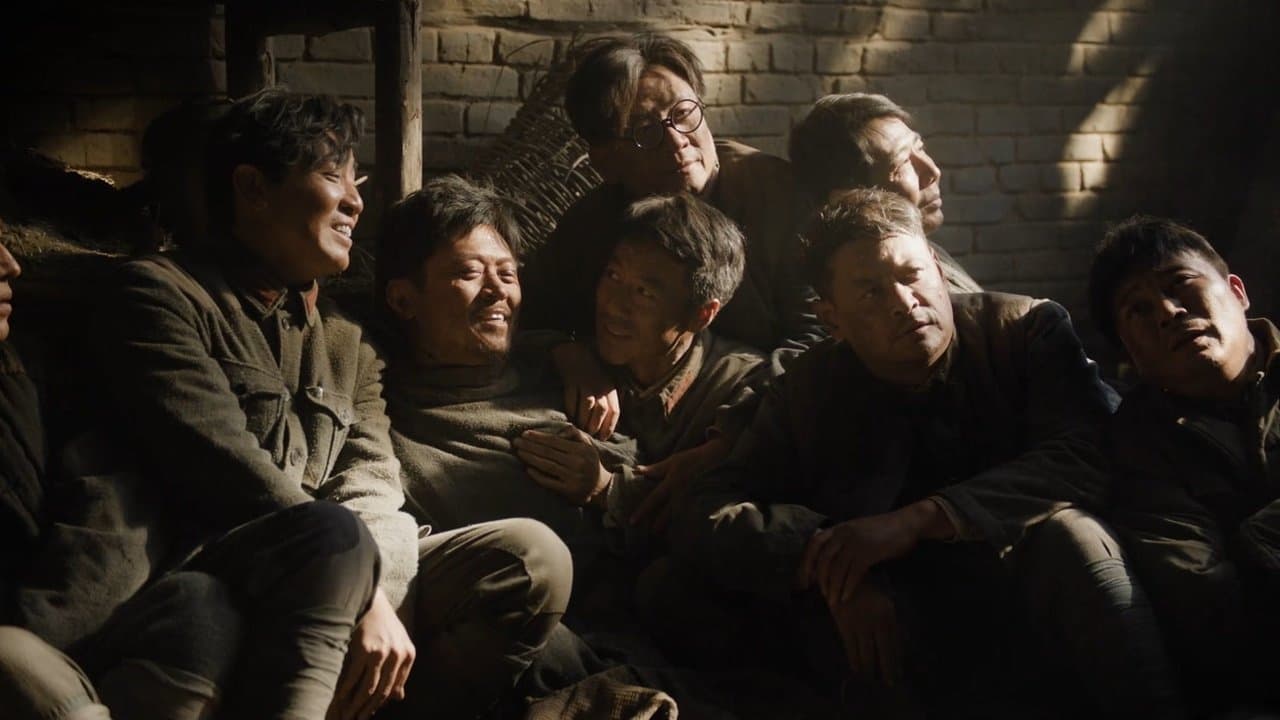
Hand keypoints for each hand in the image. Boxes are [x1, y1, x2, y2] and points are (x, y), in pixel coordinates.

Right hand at [328, 588, 414, 719]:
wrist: (370, 599)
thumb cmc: (383, 622)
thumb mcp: (398, 644)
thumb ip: (399, 669)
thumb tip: (399, 697)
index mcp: (409, 655)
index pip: (394, 688)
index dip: (380, 704)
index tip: (369, 713)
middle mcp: (398, 655)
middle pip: (382, 691)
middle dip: (367, 709)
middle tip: (356, 719)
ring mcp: (382, 652)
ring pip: (368, 688)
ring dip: (356, 705)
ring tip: (346, 715)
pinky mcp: (366, 649)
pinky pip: (354, 676)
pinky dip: (346, 690)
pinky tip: (339, 699)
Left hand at [514, 426, 611, 504]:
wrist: (602, 487)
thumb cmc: (590, 462)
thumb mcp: (588, 445)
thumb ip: (574, 434)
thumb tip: (558, 431)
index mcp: (581, 450)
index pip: (555, 441)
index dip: (539, 437)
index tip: (525, 434)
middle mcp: (577, 463)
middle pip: (548, 452)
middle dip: (530, 446)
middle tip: (516, 442)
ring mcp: (572, 477)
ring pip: (547, 466)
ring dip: (530, 458)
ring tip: (519, 452)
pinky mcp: (568, 491)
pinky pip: (549, 482)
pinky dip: (537, 475)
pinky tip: (527, 469)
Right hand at [551, 341, 619, 438]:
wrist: (574, 350)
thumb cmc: (591, 371)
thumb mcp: (605, 383)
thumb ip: (608, 401)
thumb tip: (609, 424)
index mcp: (610, 388)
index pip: (614, 411)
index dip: (609, 427)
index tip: (603, 438)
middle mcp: (600, 385)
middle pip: (601, 410)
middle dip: (595, 425)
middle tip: (589, 435)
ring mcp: (586, 382)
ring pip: (587, 405)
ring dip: (583, 419)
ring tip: (579, 427)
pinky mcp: (571, 380)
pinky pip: (571, 398)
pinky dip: (571, 409)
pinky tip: (570, 416)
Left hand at [630, 436, 731, 532]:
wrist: (715, 457)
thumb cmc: (691, 458)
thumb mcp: (672, 461)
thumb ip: (655, 469)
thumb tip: (637, 471)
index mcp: (672, 482)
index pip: (654, 499)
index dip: (642, 510)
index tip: (632, 521)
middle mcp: (681, 492)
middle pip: (667, 512)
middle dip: (658, 524)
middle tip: (650, 533)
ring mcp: (692, 497)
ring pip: (678, 515)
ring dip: (669, 523)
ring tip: (662, 532)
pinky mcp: (700, 499)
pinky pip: (689, 512)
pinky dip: (682, 520)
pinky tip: (679, 526)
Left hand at [798, 500, 955, 604]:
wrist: (907, 524)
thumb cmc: (884, 531)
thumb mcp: (858, 532)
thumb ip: (844, 543)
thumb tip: (830, 562)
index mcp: (839, 528)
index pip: (814, 543)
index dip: (806, 561)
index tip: (804, 579)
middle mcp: (843, 533)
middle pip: (823, 559)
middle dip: (819, 579)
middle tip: (821, 595)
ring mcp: (855, 542)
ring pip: (837, 569)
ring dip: (833, 587)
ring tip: (833, 602)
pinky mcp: (868, 552)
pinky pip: (853, 573)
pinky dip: (848, 587)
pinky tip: (846, 598)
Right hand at [828, 581, 901, 685]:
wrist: (842, 576)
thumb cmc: (866, 588)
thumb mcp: (883, 601)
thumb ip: (890, 621)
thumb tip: (897, 643)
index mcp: (888, 614)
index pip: (895, 643)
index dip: (896, 660)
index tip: (898, 673)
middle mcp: (876, 621)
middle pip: (883, 651)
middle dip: (886, 669)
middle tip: (888, 683)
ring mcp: (860, 624)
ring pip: (866, 652)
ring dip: (869, 668)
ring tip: (871, 679)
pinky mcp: (844, 625)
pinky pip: (850, 648)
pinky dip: (854, 660)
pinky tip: (856, 668)